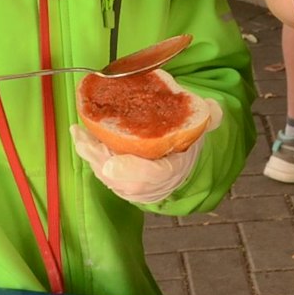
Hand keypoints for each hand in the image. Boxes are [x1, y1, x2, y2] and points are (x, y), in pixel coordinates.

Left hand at [70, 98, 223, 203]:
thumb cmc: (184, 141)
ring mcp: (133, 186)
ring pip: (107, 176)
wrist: (178, 160)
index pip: (152, 176)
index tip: (113, 165)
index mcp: (172, 171)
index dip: (132, 173)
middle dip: (100, 160)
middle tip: (86, 139)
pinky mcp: (118, 181)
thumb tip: (214, 108)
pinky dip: (89, 154)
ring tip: (79, 133)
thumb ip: (207, 118)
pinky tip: (80, 135)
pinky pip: (101, 171)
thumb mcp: (199, 128)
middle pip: (121, 179)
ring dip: (90, 155)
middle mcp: (151, 184)